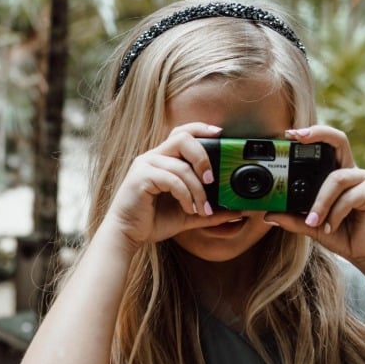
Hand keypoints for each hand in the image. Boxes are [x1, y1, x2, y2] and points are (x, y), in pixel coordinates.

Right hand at [102, 122, 243, 248]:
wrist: (127, 234)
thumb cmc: (152, 221)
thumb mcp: (188, 214)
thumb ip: (210, 210)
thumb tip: (237, 211)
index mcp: (162, 159)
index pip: (182, 133)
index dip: (201, 128)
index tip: (220, 134)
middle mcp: (152, 157)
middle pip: (182, 138)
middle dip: (203, 157)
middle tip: (211, 179)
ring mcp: (145, 165)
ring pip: (181, 166)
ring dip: (197, 189)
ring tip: (202, 208)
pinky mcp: (141, 177)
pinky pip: (172, 180)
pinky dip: (185, 195)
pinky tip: (188, 209)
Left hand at [265, 126, 364, 272]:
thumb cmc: (342, 234)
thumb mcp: (312, 226)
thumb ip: (292, 219)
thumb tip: (268, 215)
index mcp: (335, 174)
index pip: (325, 147)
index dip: (310, 135)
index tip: (289, 134)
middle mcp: (351, 172)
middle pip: (339, 140)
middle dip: (318, 134)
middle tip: (296, 137)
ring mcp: (364, 179)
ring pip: (336, 179)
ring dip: (321, 201)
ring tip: (313, 221)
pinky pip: (349, 197)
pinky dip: (335, 213)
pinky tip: (330, 227)